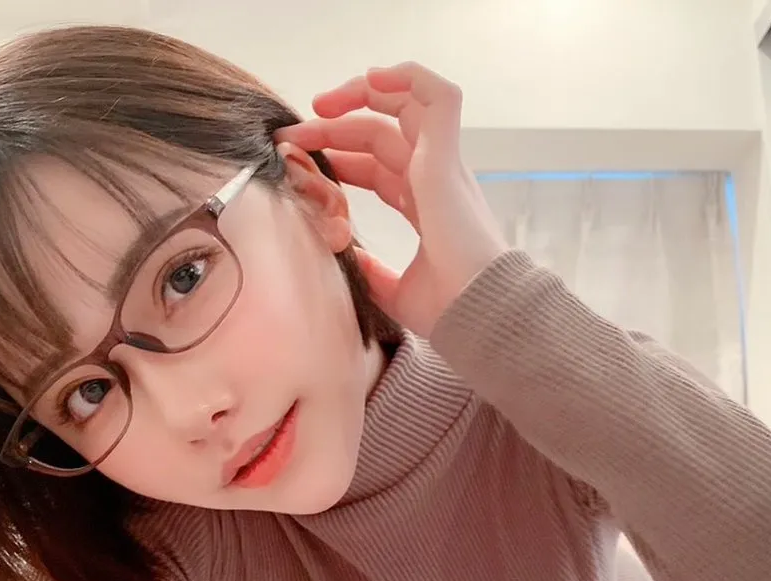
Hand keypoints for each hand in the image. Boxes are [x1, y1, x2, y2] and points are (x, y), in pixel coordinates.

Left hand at [276, 62, 508, 336]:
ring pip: (406, 104)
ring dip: (362, 93)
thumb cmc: (450, 309)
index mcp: (425, 205)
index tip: (299, 164)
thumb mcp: (396, 292)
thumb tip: (349, 259)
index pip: (377, 166)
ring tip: (321, 104)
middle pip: (380, 133)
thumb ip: (373, 273)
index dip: (338, 159)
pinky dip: (408, 77)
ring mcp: (443, 164)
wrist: (478, 313)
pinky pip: (438, 95)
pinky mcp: (448, 156)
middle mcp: (436, 179)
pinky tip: (370, 78)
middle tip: (292, 137)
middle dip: (332, 129)